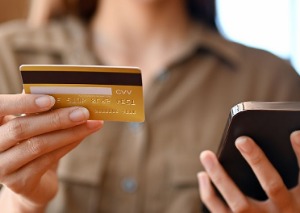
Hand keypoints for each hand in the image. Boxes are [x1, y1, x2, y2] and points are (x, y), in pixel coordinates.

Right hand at [0, 94, 102, 211]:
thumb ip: (38, 108)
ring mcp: (2, 167)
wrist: (32, 182)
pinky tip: (82, 136)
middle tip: (83, 112)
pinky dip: (68, 145)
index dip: (23, 103)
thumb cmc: (32, 143)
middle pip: (20, 128)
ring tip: (91, 123)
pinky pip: (47, 160)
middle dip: (56, 118)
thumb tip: (61, 89)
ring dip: (69, 132)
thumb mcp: (31, 123)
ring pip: (37, 145)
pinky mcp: (18, 182)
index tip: (51, 99)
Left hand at [198, 132, 299, 212]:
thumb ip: (289, 174)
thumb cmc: (282, 209)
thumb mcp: (294, 197)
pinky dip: (209, 193)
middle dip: (257, 161)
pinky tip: (203, 175)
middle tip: (242, 140)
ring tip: (206, 154)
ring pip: (239, 202)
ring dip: (220, 176)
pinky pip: (220, 211)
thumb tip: (279, 139)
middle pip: (272, 186)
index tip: (293, 133)